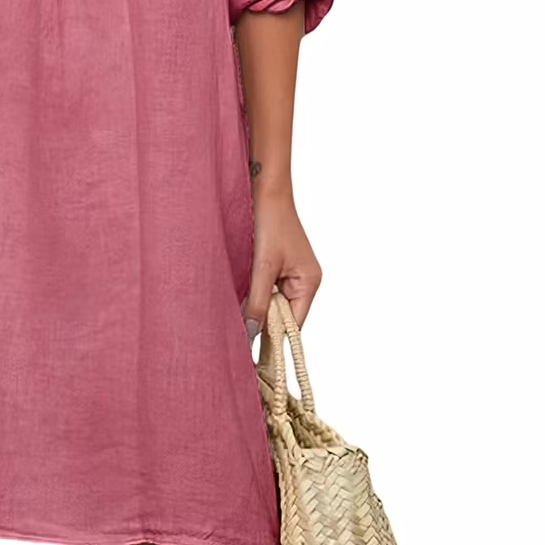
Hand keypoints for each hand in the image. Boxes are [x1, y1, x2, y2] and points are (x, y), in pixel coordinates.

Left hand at [241, 192, 321, 342]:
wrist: (264, 188)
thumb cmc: (270, 221)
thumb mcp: (262, 266)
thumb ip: (256, 302)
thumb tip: (250, 335)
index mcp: (308, 283)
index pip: (293, 324)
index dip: (274, 339)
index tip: (253, 356)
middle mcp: (303, 281)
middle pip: (281, 315)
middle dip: (261, 320)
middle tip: (237, 334)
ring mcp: (289, 273)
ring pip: (270, 302)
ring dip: (254, 305)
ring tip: (235, 310)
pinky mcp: (276, 265)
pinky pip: (265, 288)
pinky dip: (252, 292)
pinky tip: (238, 291)